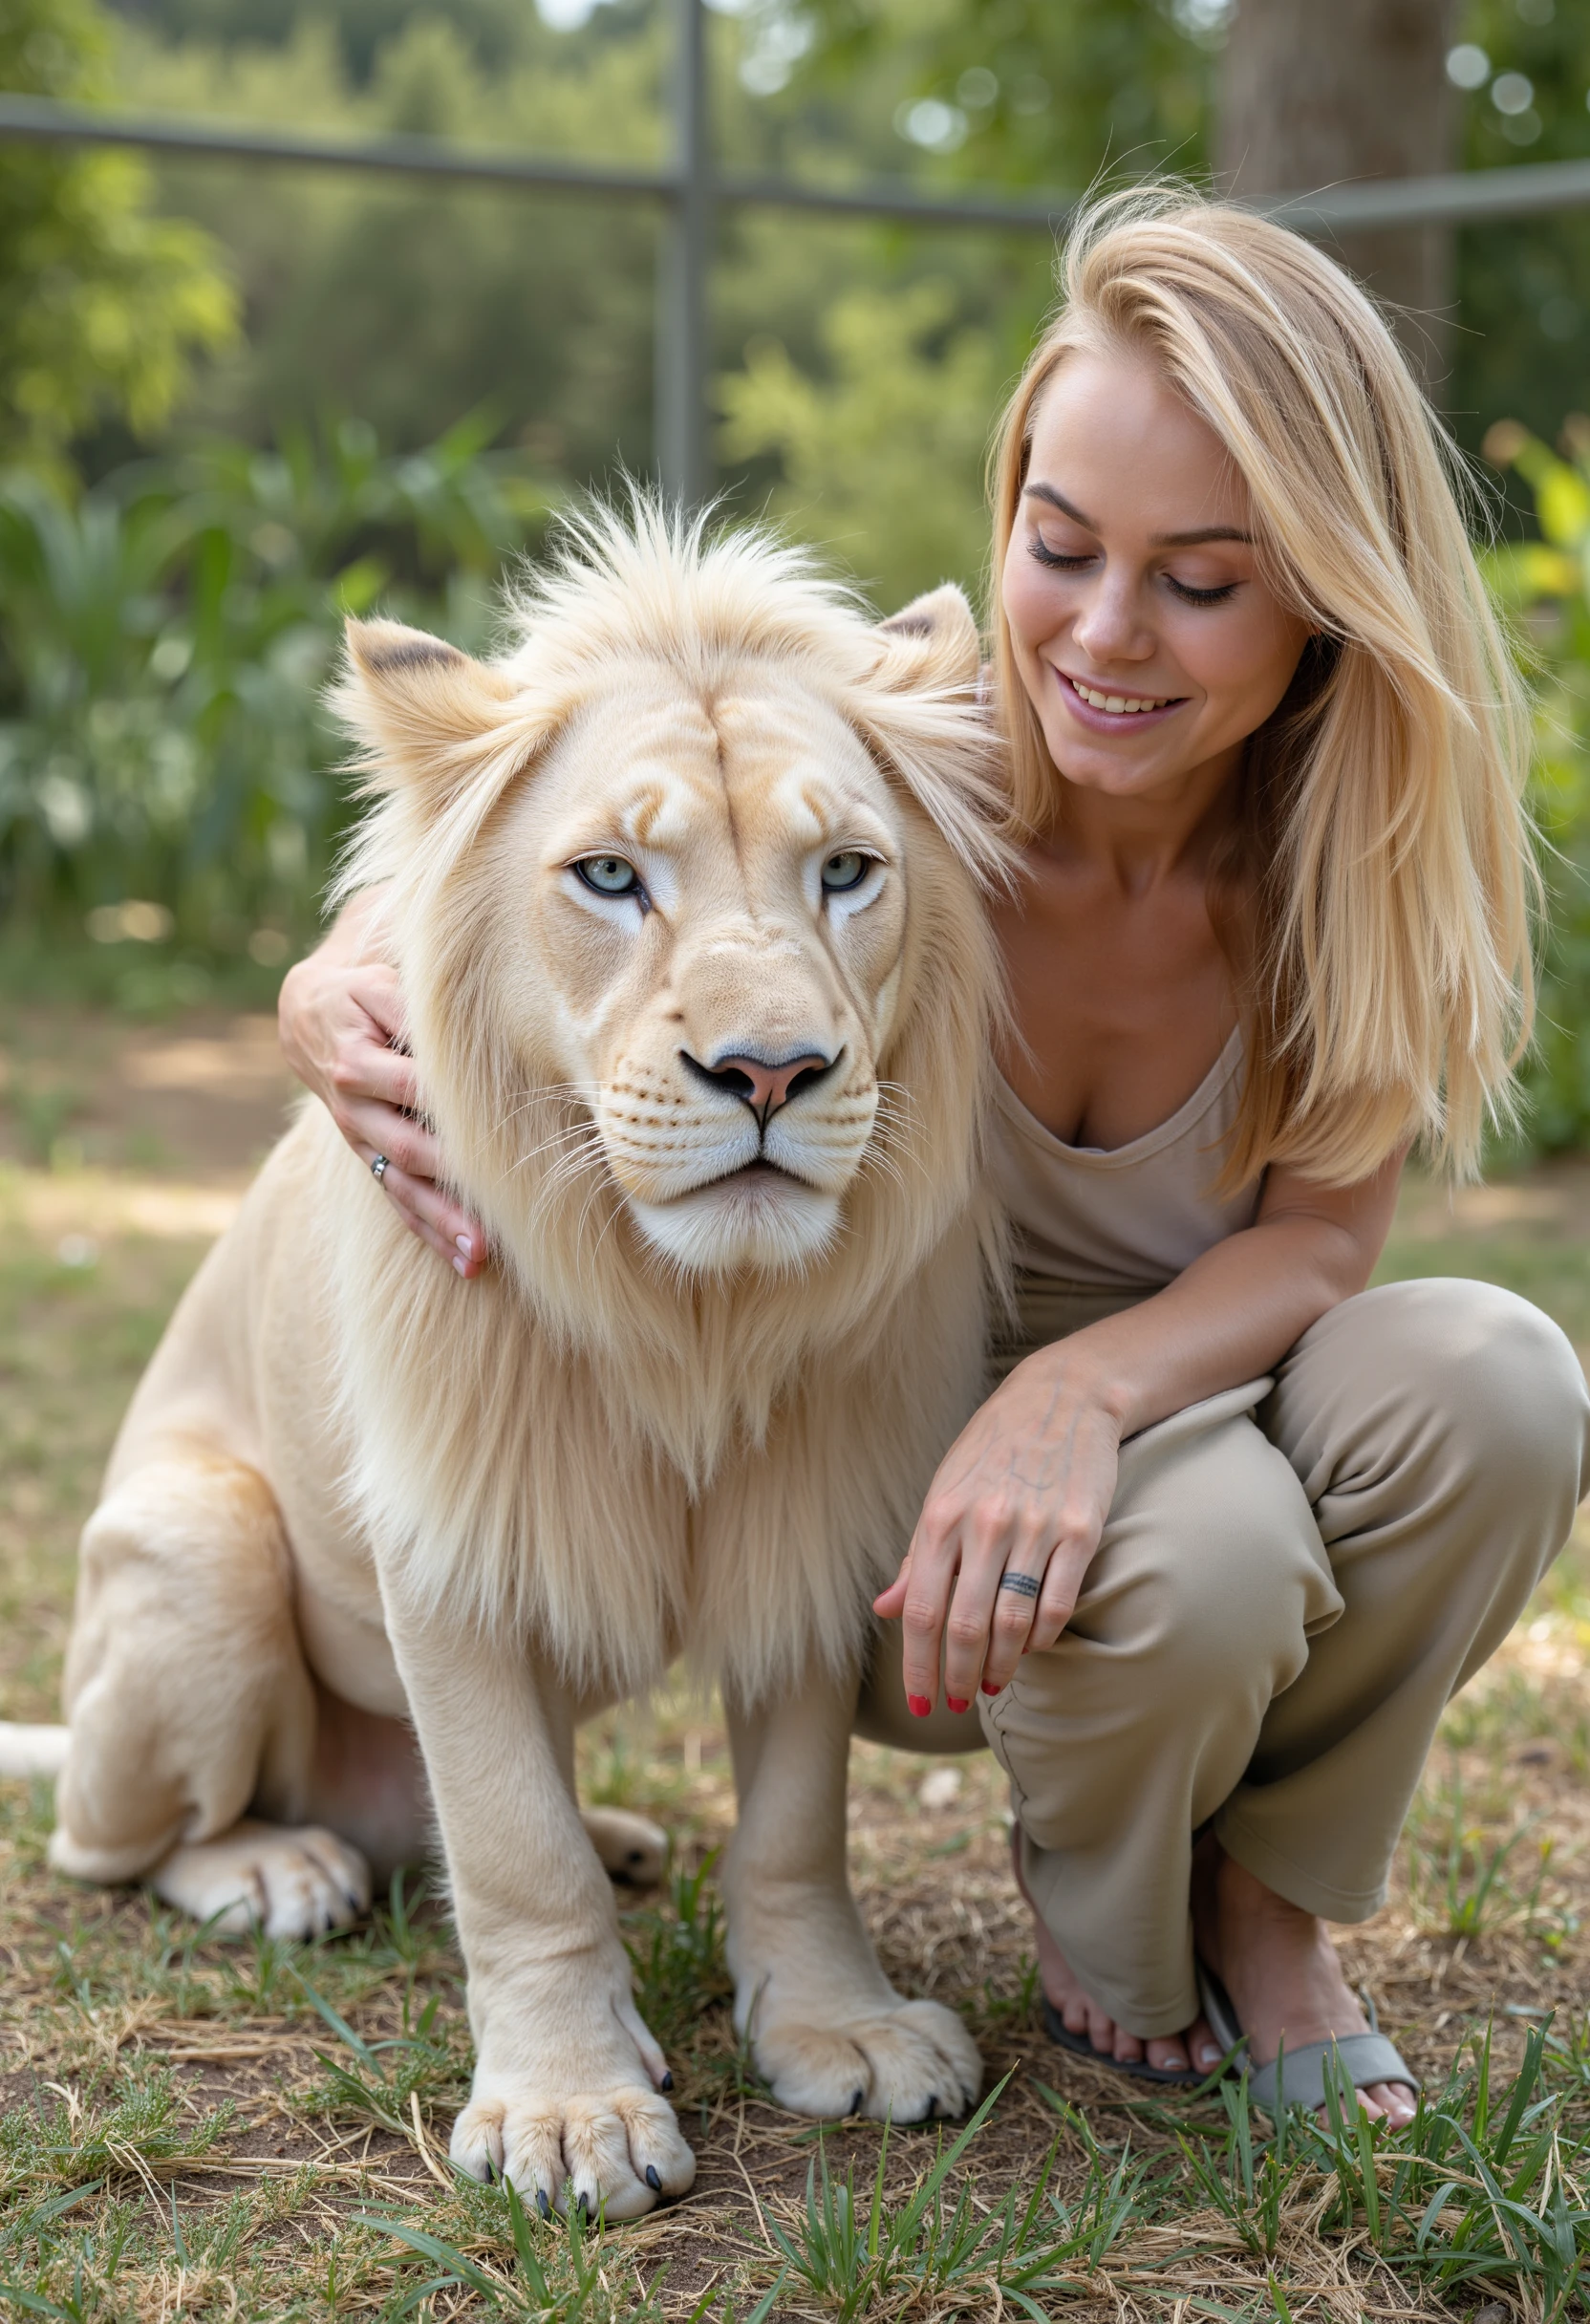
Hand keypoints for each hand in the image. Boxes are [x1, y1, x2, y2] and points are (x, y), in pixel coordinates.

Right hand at [278, 938, 486, 1277]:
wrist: (308, 1015)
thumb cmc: (362, 994)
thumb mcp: (380, 985)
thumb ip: (414, 1011)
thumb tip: (458, 1039)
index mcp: (357, 1061)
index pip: (412, 1088)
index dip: (451, 1108)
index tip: (500, 1128)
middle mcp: (356, 1108)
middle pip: (409, 1149)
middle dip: (453, 1181)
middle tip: (502, 1207)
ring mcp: (362, 1139)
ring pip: (403, 1187)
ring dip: (443, 1222)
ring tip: (481, 1254)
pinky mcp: (369, 1157)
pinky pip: (398, 1201)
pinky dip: (430, 1231)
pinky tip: (465, 1261)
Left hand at [872, 1352, 1123, 1713]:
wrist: (1062, 1397)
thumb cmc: (993, 1450)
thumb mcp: (944, 1491)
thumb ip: (918, 1556)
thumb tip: (883, 1609)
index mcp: (941, 1517)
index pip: (920, 1610)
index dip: (917, 1665)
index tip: (919, 1701)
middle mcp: (984, 1524)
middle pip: (964, 1626)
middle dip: (957, 1677)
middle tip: (957, 1704)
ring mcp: (1035, 1528)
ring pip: (1012, 1623)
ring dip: (999, 1666)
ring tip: (991, 1684)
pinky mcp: (1081, 1530)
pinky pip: (1058, 1603)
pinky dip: (1042, 1638)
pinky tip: (1031, 1648)